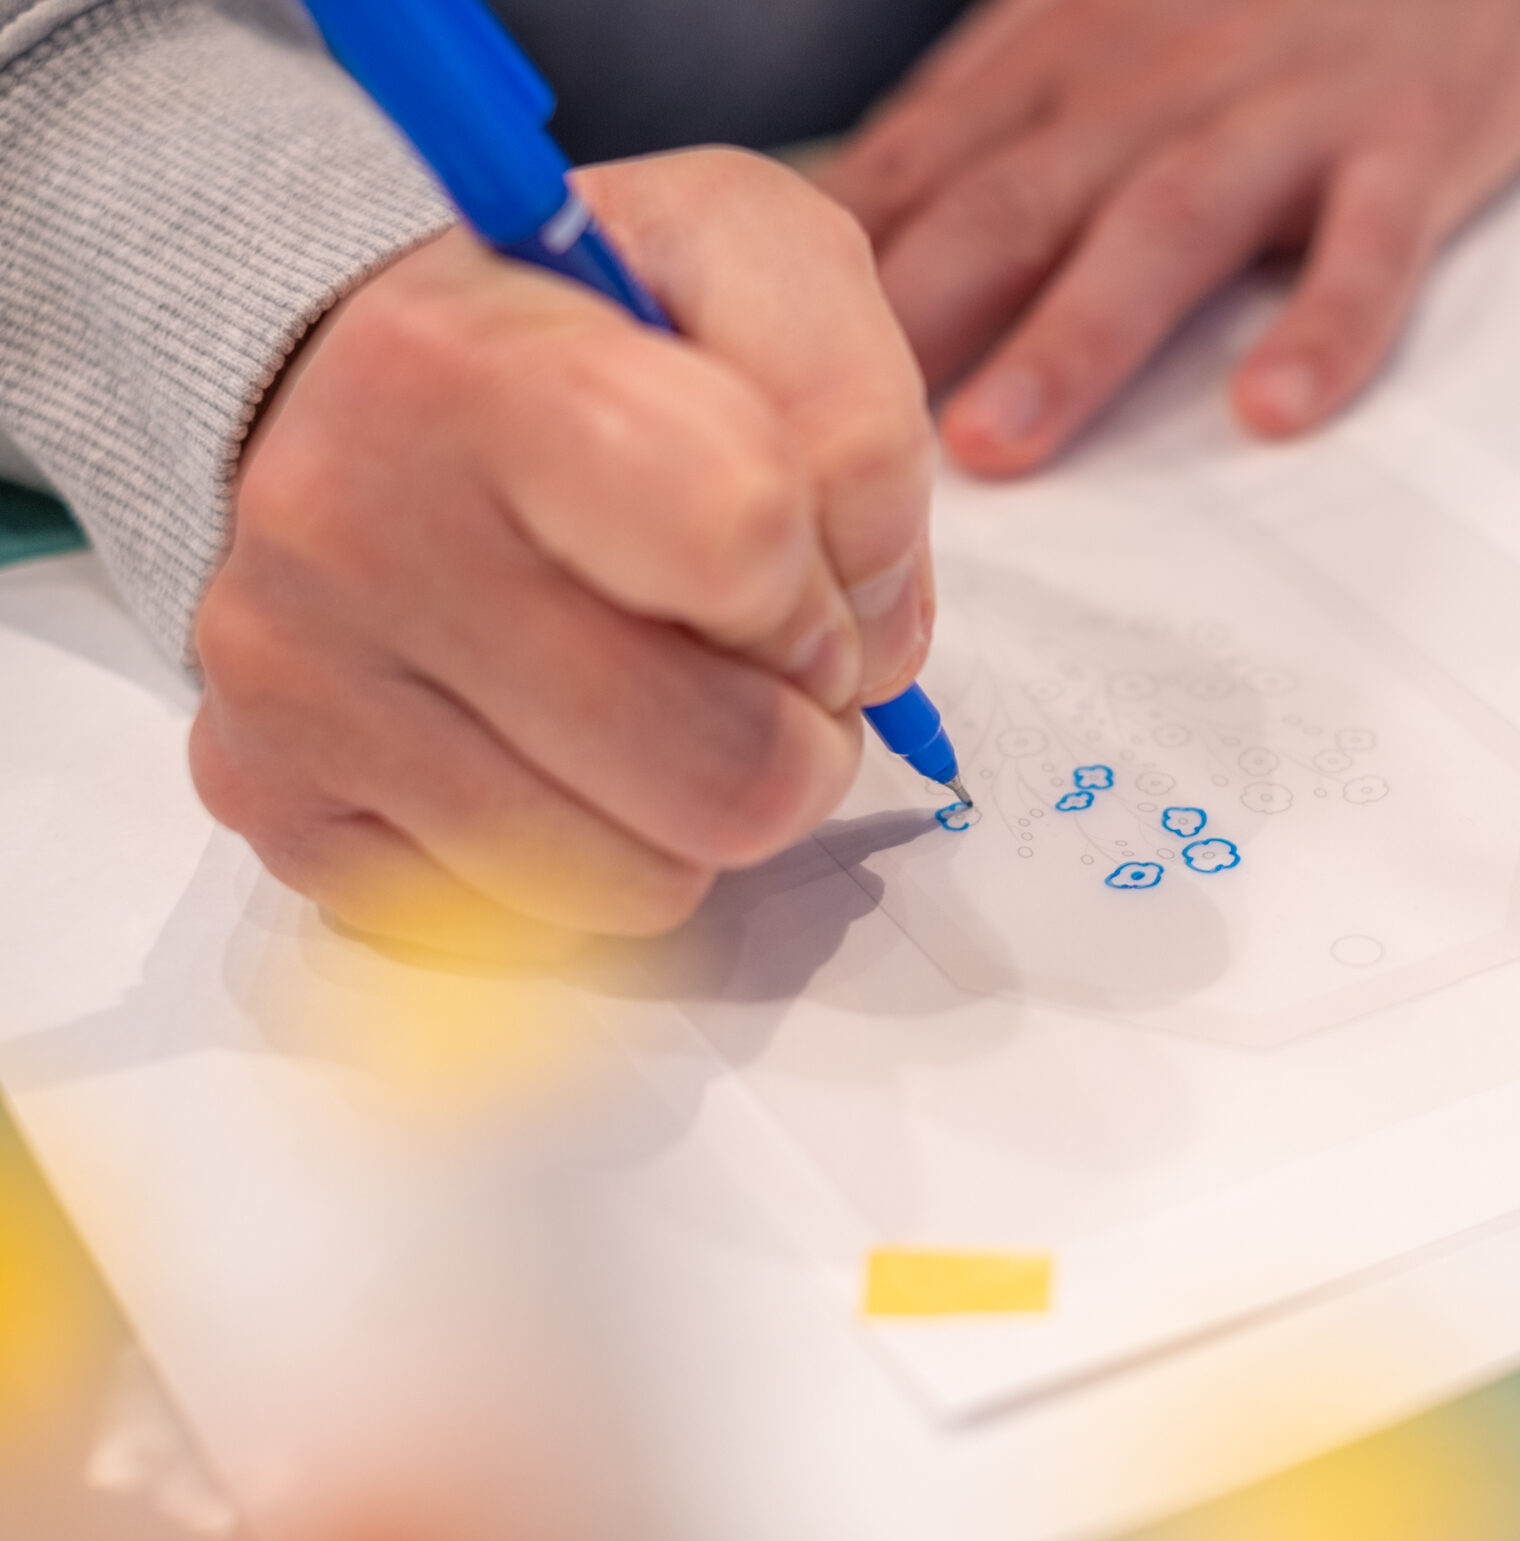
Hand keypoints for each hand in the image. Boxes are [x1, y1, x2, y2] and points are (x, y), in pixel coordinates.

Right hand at [191, 150, 933, 958]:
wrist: (355, 393)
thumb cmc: (584, 342)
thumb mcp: (753, 266)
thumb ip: (860, 423)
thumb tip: (871, 647)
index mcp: (475, 371)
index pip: (744, 539)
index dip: (815, 584)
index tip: (781, 566)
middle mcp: (347, 531)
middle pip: (726, 774)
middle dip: (792, 735)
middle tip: (739, 659)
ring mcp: (298, 689)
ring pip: (645, 884)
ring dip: (693, 809)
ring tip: (639, 694)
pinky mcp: (281, 808)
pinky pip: (540, 928)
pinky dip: (586, 855)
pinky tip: (538, 741)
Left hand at [821, 0, 1519, 473]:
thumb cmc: (1234, 2)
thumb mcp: (1076, 33)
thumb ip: (970, 139)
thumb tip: (836, 252)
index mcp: (1047, 68)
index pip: (912, 176)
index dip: (826, 281)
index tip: (760, 382)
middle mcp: (1141, 87)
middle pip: (1007, 206)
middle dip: (914, 318)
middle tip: (835, 435)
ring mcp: (1273, 112)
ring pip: (1158, 226)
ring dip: (1072, 338)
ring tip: (997, 442)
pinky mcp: (1406, 143)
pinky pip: (1369, 241)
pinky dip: (1325, 326)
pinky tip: (1273, 411)